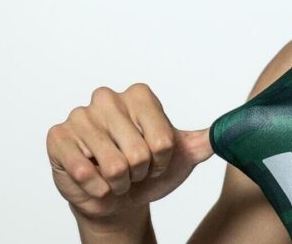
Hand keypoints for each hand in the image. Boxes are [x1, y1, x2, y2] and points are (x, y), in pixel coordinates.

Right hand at [47, 83, 213, 221]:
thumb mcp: (182, 156)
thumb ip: (206, 140)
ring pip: (112, 166)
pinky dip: (96, 187)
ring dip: (118, 182)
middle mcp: (107, 98)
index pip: (163, 140)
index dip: (162, 160)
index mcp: (139, 95)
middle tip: (133, 170)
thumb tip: (233, 127)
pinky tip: (95, 180)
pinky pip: (84, 172)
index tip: (155, 159)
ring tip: (116, 176)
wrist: (119, 196)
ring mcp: (80, 116)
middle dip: (139, 173)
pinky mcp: (58, 138)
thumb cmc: (149, 171)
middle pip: (138, 153)